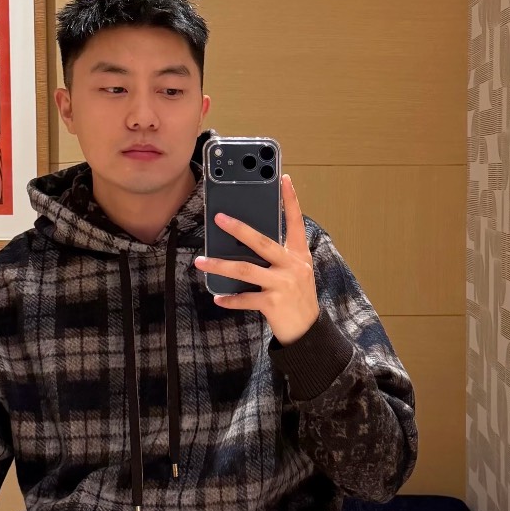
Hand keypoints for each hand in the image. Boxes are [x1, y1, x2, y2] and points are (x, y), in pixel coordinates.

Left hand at [195, 175, 318, 342]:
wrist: (308, 331)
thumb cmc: (298, 298)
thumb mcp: (296, 272)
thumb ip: (278, 257)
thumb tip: (245, 245)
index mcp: (299, 255)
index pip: (295, 222)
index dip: (291, 200)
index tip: (284, 179)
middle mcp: (292, 266)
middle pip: (262, 242)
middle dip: (239, 229)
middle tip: (219, 218)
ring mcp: (283, 284)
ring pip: (246, 270)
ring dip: (220, 265)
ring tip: (201, 262)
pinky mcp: (274, 303)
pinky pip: (246, 298)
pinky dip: (230, 299)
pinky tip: (218, 297)